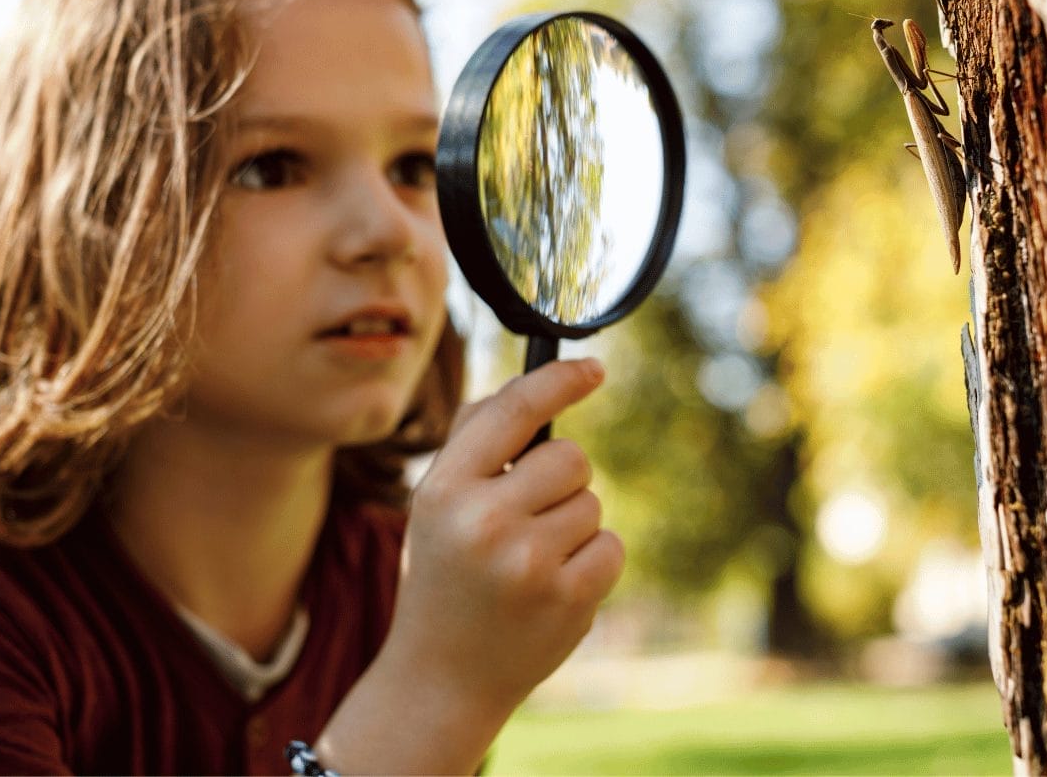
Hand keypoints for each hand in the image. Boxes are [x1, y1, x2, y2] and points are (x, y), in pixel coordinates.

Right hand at [392, 356, 623, 709]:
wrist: (441, 677)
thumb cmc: (444, 573)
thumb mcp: (436, 503)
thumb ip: (475, 440)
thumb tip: (539, 384)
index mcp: (444, 489)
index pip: (513, 411)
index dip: (560, 380)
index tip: (593, 369)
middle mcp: (483, 521)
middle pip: (570, 458)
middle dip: (561, 482)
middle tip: (528, 518)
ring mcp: (528, 563)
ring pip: (592, 504)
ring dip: (573, 527)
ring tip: (529, 563)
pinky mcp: (568, 599)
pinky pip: (611, 546)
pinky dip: (593, 563)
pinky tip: (552, 589)